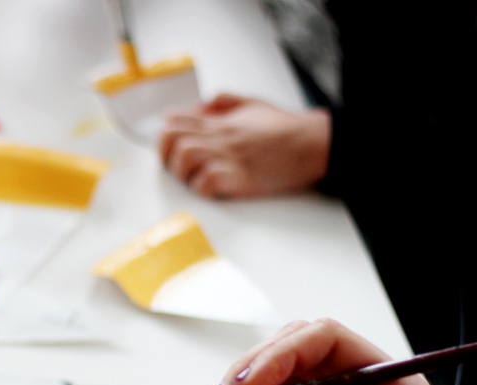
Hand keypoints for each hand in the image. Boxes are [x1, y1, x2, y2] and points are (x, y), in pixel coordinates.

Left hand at [159, 93, 329, 197]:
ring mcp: (229, 157)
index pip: (174, 121)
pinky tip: (211, 188)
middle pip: (172, 139)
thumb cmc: (284, 129)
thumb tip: (194, 108)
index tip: (167, 147)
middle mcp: (221, 137)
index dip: (164, 135)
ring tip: (193, 178)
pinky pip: (206, 182)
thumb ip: (220, 103)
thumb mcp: (251, 104)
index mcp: (220, 121)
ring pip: (185, 158)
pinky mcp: (240, 178)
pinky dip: (202, 189)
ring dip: (182, 172)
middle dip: (166, 155)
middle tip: (175, 167)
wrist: (313, 144)